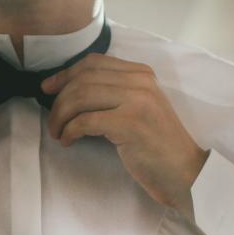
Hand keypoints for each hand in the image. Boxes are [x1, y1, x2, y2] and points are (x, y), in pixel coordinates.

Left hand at [43, 55, 207, 216]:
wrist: (185, 172)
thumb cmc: (156, 144)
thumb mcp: (137, 108)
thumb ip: (113, 93)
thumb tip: (68, 89)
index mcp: (141, 73)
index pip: (93, 63)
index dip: (65, 74)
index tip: (48, 88)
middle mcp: (140, 82)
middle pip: (82, 79)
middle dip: (59, 100)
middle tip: (52, 121)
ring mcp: (137, 101)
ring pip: (80, 97)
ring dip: (61, 116)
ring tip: (58, 132)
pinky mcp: (130, 123)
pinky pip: (85, 120)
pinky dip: (70, 130)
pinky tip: (68, 140)